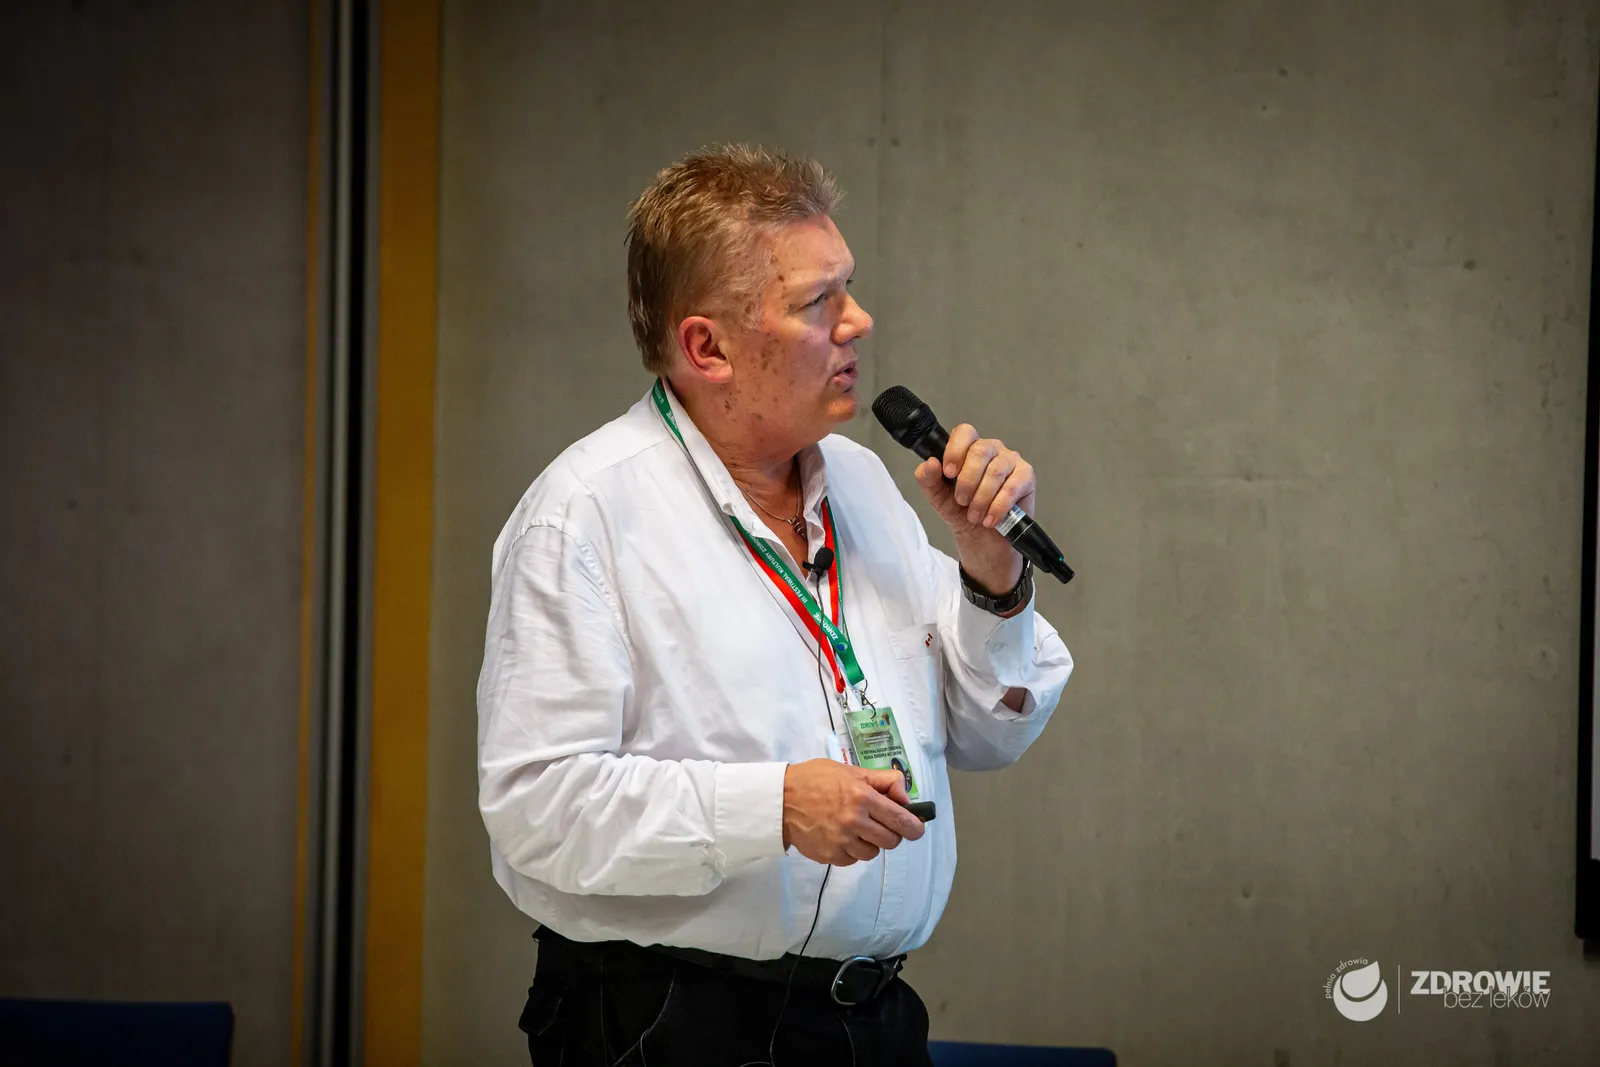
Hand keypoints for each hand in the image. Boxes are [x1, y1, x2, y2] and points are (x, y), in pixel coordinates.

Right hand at [782, 759, 925, 865]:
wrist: (780, 799)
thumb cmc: (816, 780)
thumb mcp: (851, 771)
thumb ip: (883, 781)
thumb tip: (906, 799)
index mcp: (862, 797)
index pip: (900, 819)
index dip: (914, 827)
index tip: (917, 828)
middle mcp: (854, 821)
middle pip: (891, 841)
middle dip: (891, 834)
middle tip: (881, 825)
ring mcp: (841, 841)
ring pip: (873, 853)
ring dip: (870, 843)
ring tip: (857, 829)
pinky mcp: (830, 855)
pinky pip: (853, 860)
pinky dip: (852, 851)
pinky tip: (841, 836)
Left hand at [912, 423, 1033, 594]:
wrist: (982, 537)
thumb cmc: (961, 511)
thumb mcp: (938, 497)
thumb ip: (928, 479)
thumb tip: (929, 463)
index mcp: (968, 448)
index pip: (964, 433)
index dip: (955, 451)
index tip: (948, 473)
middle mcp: (991, 449)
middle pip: (980, 451)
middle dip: (967, 481)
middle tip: (961, 501)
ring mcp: (1011, 460)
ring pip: (995, 471)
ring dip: (981, 498)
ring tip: (975, 516)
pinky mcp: (1026, 476)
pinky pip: (1012, 487)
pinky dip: (997, 506)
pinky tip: (990, 519)